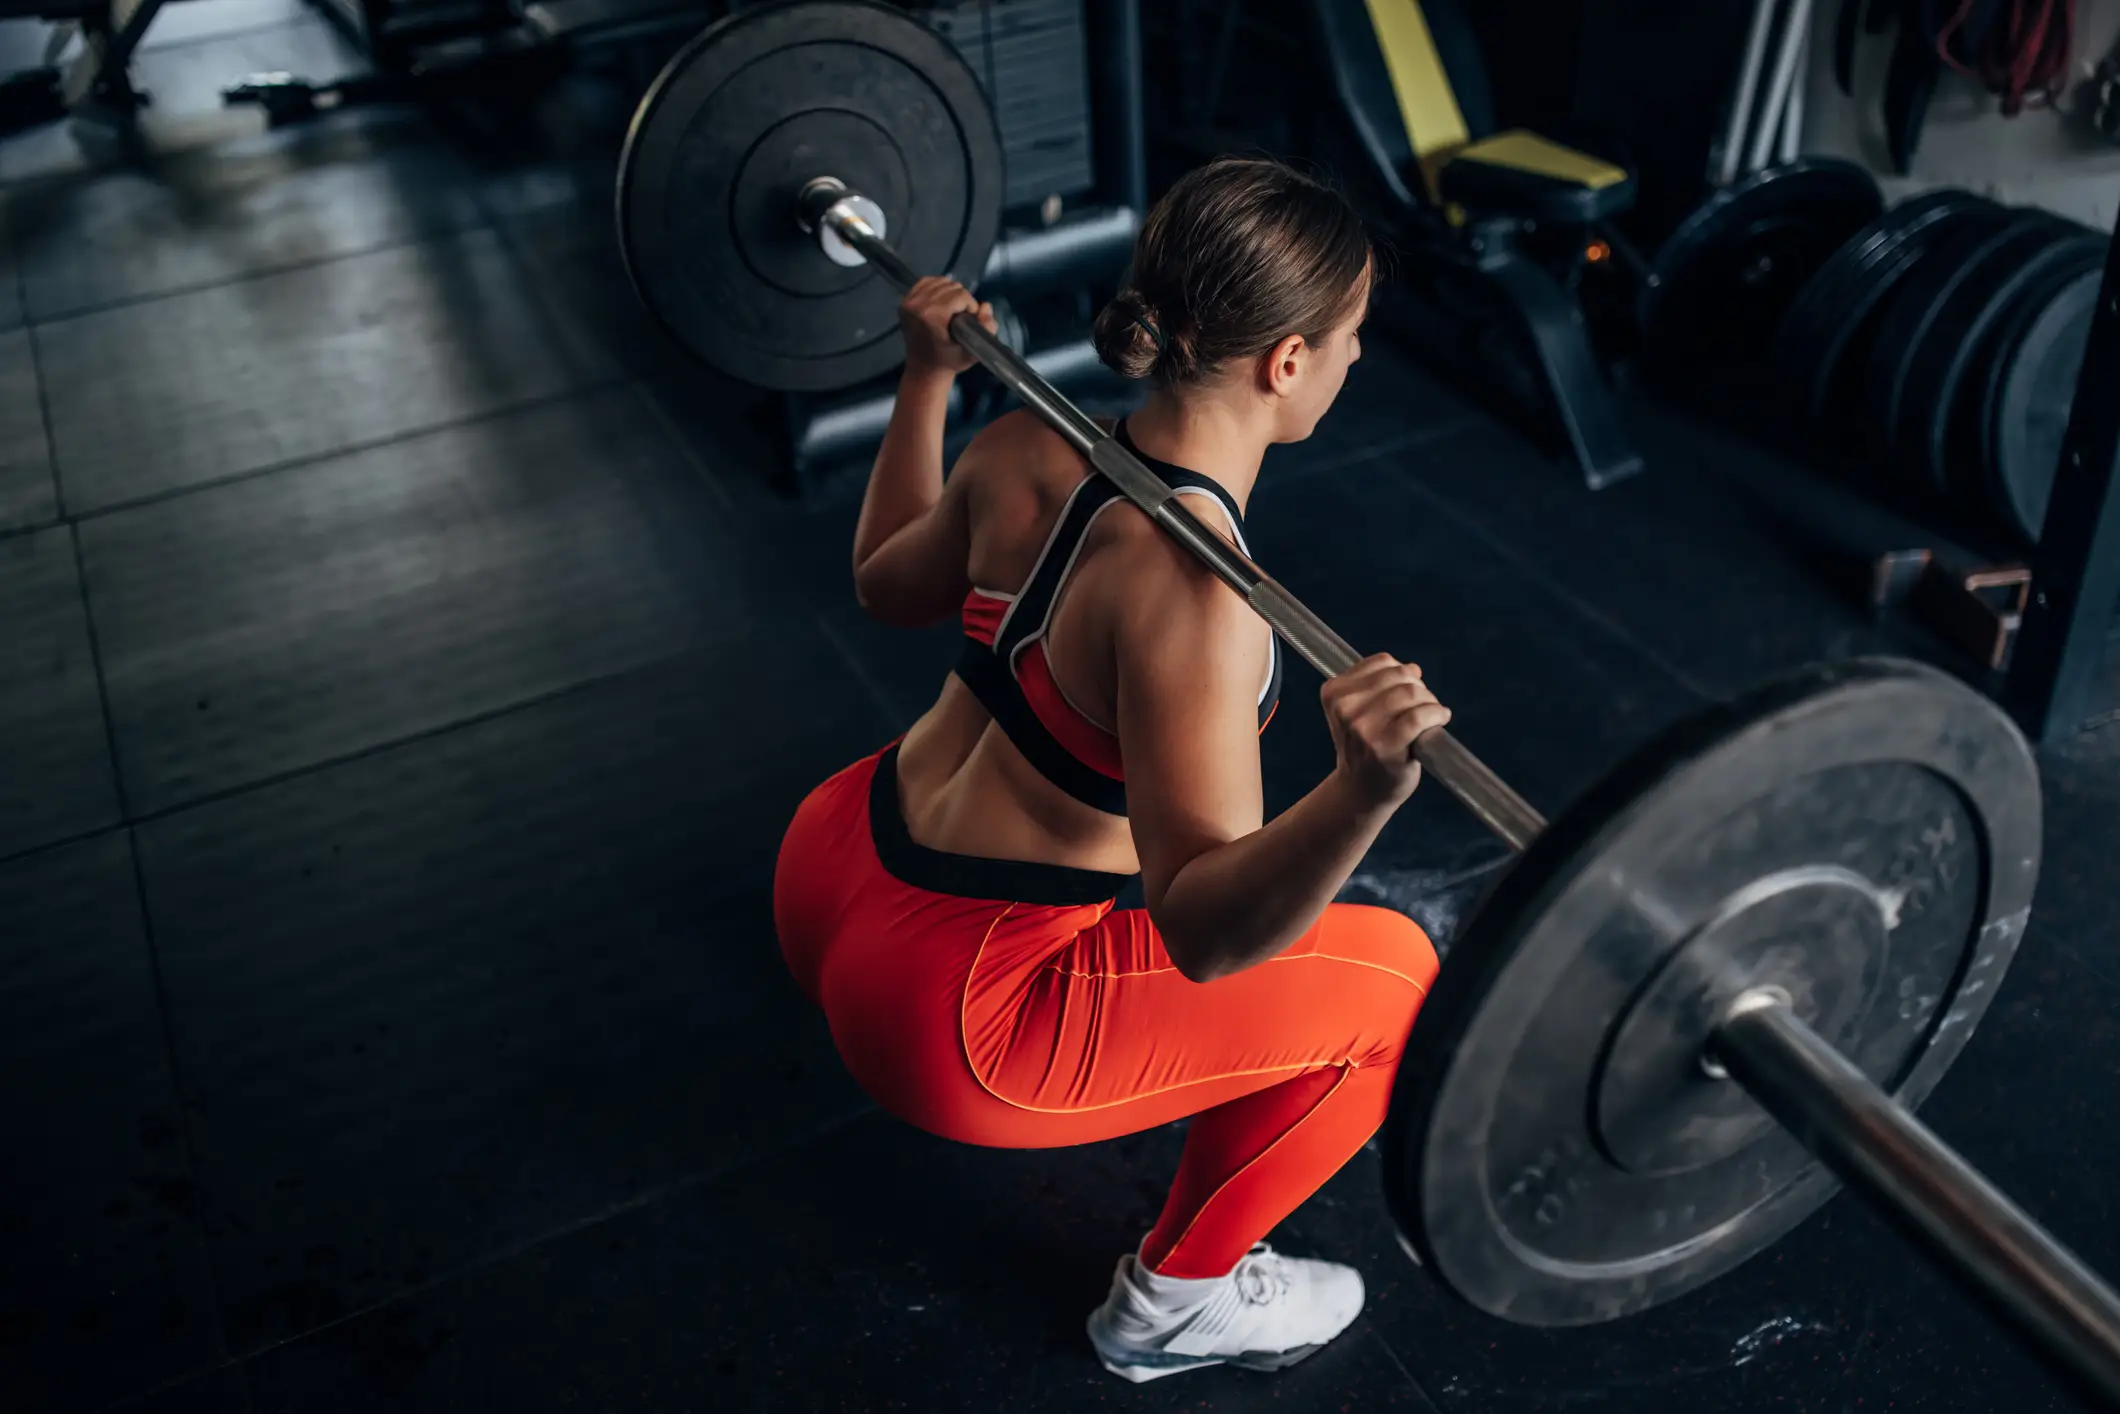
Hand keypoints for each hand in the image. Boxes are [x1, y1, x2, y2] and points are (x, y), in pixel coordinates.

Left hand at [899, 276, 995, 375]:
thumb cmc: (950, 361)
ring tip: (952, 309)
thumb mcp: (973, 351)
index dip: (971, 305)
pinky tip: (941, 301)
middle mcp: (917, 305)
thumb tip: (984, 305)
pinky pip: (926, 282)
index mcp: (932, 316)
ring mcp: (909, 302)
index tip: (971, 320)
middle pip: (950, 286)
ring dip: (950, 293)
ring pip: (940, 281)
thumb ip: (986, 328)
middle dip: (961, 299)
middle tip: (962, 316)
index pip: (960, 295)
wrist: (924, 369)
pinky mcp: (905, 301)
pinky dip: (937, 287)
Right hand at [1321, 655, 1452, 809]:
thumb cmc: (1364, 748)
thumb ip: (1380, 684)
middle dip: (1419, 687)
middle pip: (1399, 675)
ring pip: (1411, 693)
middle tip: (1422, 706)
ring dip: (1429, 702)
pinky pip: (1420, 716)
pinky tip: (1440, 720)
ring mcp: (1363, 728)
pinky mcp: (1385, 746)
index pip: (1382, 662)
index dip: (1402, 673)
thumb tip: (1413, 669)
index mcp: (1334, 693)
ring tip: (1431, 716)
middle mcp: (1345, 708)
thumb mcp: (1357, 710)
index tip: (1406, 693)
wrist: (1361, 792)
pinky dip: (1437, 714)